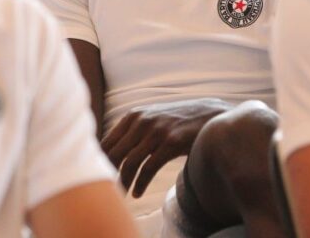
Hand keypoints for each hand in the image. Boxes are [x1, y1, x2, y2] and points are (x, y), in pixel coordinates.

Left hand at [101, 98, 231, 197]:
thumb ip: (132, 131)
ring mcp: (157, 131)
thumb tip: (108, 152)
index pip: (107, 142)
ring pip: (130, 163)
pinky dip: (140, 184)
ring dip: (124, 183)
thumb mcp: (151, 119)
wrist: (209, 115)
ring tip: (123, 194)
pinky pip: (148, 168)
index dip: (100, 162)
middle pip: (115, 154)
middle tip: (109, 190)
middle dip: (109, 175)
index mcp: (133, 116)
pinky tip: (138, 192)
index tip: (100, 178)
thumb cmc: (177, 122)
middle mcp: (142, 121)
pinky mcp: (171, 142)